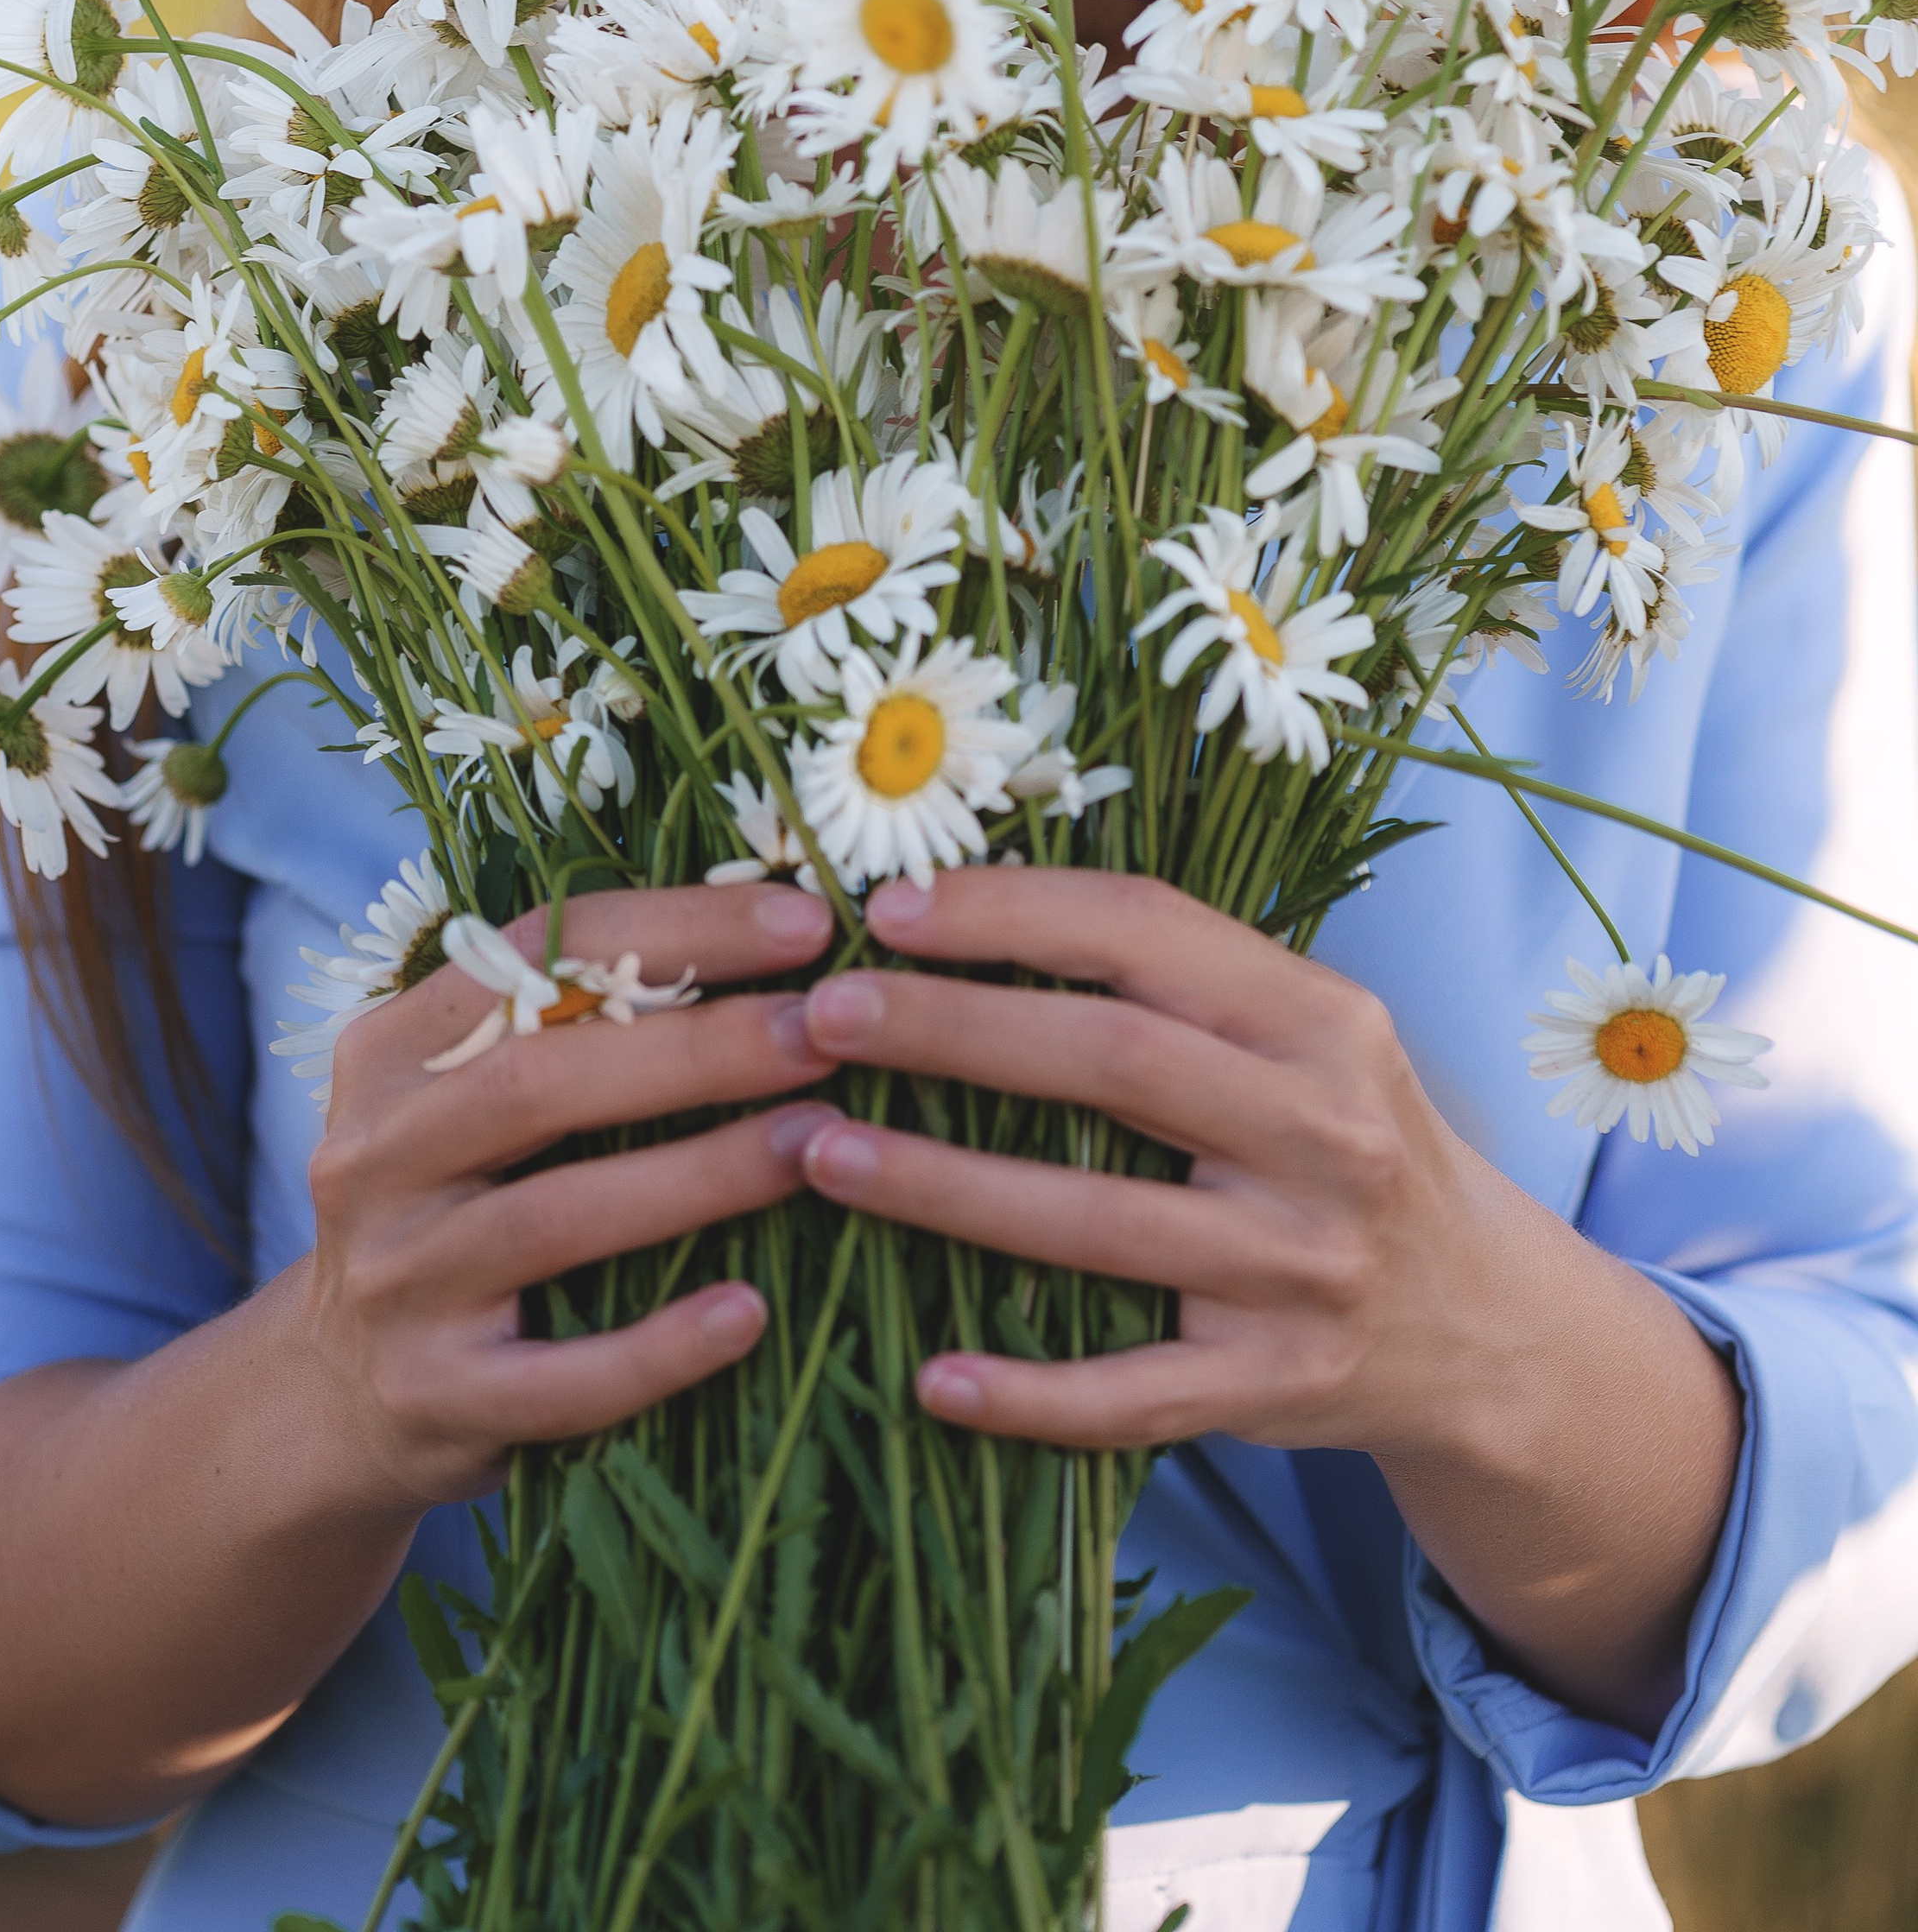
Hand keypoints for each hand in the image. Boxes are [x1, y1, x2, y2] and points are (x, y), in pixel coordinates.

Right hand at [295, 879, 841, 1514]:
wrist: (338, 1398)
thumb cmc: (456, 1211)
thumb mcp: (469, 1099)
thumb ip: (575, 1025)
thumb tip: (775, 938)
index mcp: (393, 1052)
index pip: (536, 955)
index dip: (676, 927)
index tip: (806, 922)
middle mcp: (378, 1155)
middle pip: (540, 1079)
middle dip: (700, 1046)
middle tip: (824, 1032)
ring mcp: (397, 1281)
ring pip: (554, 1217)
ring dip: (701, 1175)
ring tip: (818, 1143)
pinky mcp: (435, 1398)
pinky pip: (562, 1378)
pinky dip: (660, 1347)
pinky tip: (750, 1313)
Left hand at [793, 864, 1739, 1728]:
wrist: (1484, 1324)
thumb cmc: (1342, 1139)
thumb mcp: (1307, 1033)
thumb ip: (1175, 976)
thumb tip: (967, 906)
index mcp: (1322, 1019)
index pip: (1148, 932)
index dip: (1010, 913)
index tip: (887, 910)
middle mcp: (1323, 1133)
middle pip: (1109, 1061)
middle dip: (949, 1028)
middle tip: (820, 1015)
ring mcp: (1301, 1268)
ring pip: (1096, 1224)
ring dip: (942, 1188)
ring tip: (816, 1154)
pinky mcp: (1276, 1385)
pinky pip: (1133, 1395)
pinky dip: (1029, 1393)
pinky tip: (931, 1378)